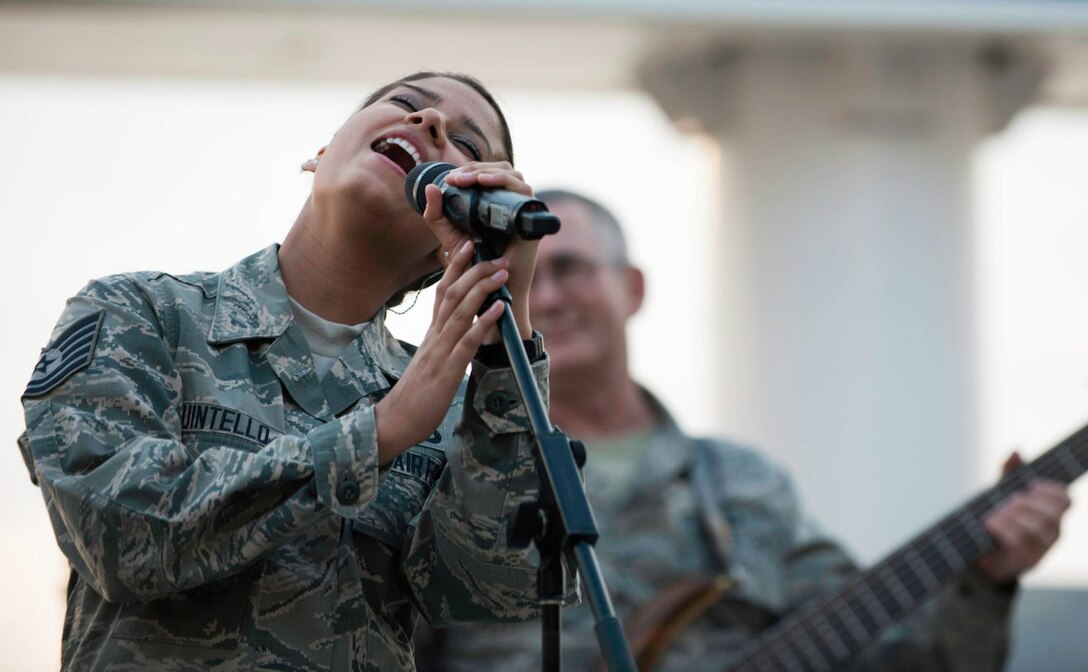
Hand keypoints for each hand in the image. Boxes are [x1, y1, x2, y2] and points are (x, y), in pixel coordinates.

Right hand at [374, 240, 509, 462]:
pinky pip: (467, 340)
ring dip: (483, 288)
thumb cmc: (416, 395)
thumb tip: (461, 336)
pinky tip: (499, 308)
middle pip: (452, 293)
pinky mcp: (448, 369)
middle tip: (496, 256)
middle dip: (475, 271)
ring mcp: (440, 351)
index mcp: (431, 334)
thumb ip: (443, 346)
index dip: (455, 267)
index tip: (469, 246)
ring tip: (502, 273)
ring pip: (460, 310)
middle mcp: (434, 336)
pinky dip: (484, 321)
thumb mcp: (431, 363)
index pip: (441, 291)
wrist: (396, 420)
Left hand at [422, 162, 538, 340]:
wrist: (489, 286)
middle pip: (501, 169)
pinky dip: (503, 181)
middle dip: (476, 168)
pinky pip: (523, 189)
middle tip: (455, 179)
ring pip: (513, 174)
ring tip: (467, 179)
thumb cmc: (473, 262)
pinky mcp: (530, 218)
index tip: (449, 179)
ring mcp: (522, 210)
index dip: (469, 170)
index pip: (487, 173)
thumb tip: (429, 188)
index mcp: (494, 203)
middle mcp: (511, 204)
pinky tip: (484, 183)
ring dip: (487, 172)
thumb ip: (436, 213)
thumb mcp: (449, 233)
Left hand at [976, 452, 1071, 583]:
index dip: (1052, 490)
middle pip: (1054, 514)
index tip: (1031, 485)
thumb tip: (1015, 451)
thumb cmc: (998, 520)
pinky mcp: (1027, 560)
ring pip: (1038, 528)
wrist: (981, 555)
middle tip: (1012, 499)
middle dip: (1032, 503)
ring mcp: (1042, 548)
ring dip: (1015, 516)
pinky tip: (991, 523)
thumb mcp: (1002, 494)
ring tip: (997, 512)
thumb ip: (1009, 474)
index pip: (1066, 500)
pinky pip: (1021, 542)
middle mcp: (1052, 531)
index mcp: (1051, 513)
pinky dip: (1004, 529)